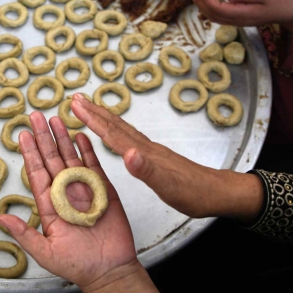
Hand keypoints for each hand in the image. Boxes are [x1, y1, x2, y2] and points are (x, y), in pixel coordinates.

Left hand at [0, 112, 160, 292]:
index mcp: (50, 206)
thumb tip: (2, 217)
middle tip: (36, 116)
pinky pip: (94, 167)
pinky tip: (80, 136)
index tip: (22, 135)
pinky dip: (88, 151)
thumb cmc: (76, 265)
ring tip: (55, 120)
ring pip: (71, 158)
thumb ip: (24, 233)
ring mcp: (84, 190)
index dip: (30, 154)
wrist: (108, 270)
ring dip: (63, 139)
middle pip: (51, 160)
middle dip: (43, 138)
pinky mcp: (103, 191)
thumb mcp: (44, 252)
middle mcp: (65, 193)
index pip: (37, 174)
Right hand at [70, 94, 263, 222]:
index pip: (113, 133)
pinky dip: (115, 130)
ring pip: (121, 129)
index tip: (75, 106)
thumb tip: (127, 154)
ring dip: (103, 117)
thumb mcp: (169, 186)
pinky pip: (127, 137)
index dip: (92, 120)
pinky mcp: (154, 156)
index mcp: (144, 153)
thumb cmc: (193, 193)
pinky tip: (114, 132)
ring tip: (89, 108)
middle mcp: (145, 147)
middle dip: (94, 111)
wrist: (217, 192)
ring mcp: (150, 150)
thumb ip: (147, 170)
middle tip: (76, 98)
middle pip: (115, 125)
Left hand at [188, 0, 292, 30]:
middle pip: (212, 14)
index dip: (205, 0)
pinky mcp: (240, 19)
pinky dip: (211, 8)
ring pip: (215, 16)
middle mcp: (237, 20)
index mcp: (242, 14)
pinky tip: (207, 1)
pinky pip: (220, 16)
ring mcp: (238, 21)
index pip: (217, 9)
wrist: (290, 12)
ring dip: (203, 6)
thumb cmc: (280, 0)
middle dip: (200, 2)